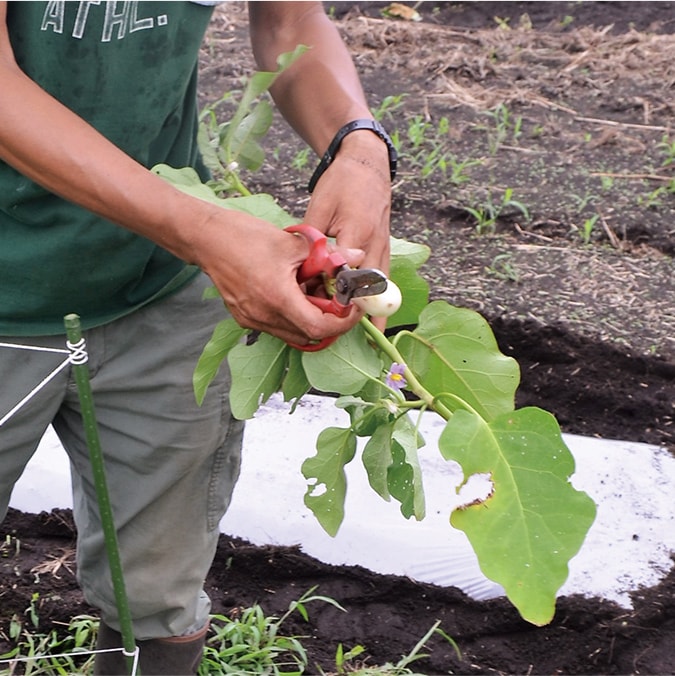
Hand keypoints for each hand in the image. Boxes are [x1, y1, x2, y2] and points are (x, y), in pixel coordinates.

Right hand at [194, 212, 365, 346]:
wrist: (204, 238)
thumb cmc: (242, 236)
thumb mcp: (291, 242)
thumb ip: (327, 255)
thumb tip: (356, 258)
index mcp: (277, 299)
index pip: (320, 328)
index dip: (343, 322)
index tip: (353, 308)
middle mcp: (263, 316)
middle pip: (309, 335)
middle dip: (329, 320)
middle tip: (339, 298)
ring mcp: (252, 320)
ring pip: (293, 333)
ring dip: (310, 318)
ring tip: (315, 291)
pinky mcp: (245, 317)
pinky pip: (277, 326)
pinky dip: (293, 315)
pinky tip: (295, 291)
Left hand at [303, 130, 392, 329]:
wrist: (368, 165)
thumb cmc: (341, 184)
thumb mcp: (320, 206)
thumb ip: (313, 239)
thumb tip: (300, 266)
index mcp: (357, 233)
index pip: (347, 274)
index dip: (336, 297)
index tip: (325, 315)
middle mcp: (375, 245)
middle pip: (369, 288)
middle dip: (358, 313)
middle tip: (347, 335)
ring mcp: (384, 248)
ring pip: (381, 288)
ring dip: (372, 310)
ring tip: (365, 337)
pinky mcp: (386, 249)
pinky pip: (383, 281)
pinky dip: (376, 298)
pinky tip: (371, 316)